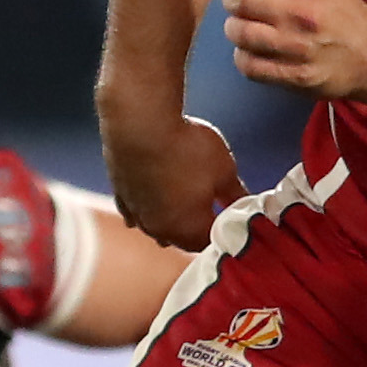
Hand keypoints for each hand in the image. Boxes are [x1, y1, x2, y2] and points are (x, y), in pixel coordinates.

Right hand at [104, 107, 247, 252]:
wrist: (140, 124)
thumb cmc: (184, 148)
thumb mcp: (224, 171)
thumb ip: (235, 194)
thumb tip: (247, 205)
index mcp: (188, 229)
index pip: (213, 242)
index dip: (225, 228)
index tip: (233, 215)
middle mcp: (159, 229)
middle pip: (183, 239)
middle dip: (198, 228)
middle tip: (212, 207)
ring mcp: (136, 213)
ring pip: (157, 226)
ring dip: (172, 218)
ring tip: (184, 199)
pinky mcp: (120, 194)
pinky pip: (136, 210)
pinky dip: (148, 205)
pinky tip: (156, 194)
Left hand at [220, 0, 366, 99]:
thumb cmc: (344, 12)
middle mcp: (304, 14)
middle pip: (245, 0)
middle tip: (235, 1)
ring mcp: (298, 47)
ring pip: (241, 34)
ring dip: (234, 28)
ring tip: (241, 26)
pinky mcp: (294, 76)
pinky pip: (249, 66)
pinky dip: (242, 57)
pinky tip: (249, 51)